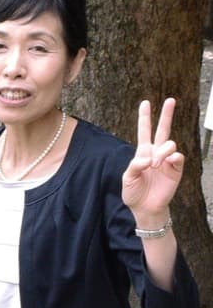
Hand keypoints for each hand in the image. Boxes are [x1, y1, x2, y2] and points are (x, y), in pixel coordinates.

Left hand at [122, 97, 183, 222]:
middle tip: (170, 100)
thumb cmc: (134, 192)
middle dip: (166, 115)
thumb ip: (135, 166)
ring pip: (170, 144)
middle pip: (163, 130)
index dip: (145, 118)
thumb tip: (149, 158)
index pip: (144, 131)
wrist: (145, 207)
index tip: (145, 103)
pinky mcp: (176, 169)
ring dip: (162, 152)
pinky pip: (178, 157)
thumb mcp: (128, 178)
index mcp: (142, 152)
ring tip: (154, 165)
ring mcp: (167, 160)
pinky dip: (171, 158)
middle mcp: (156, 153)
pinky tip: (165, 164)